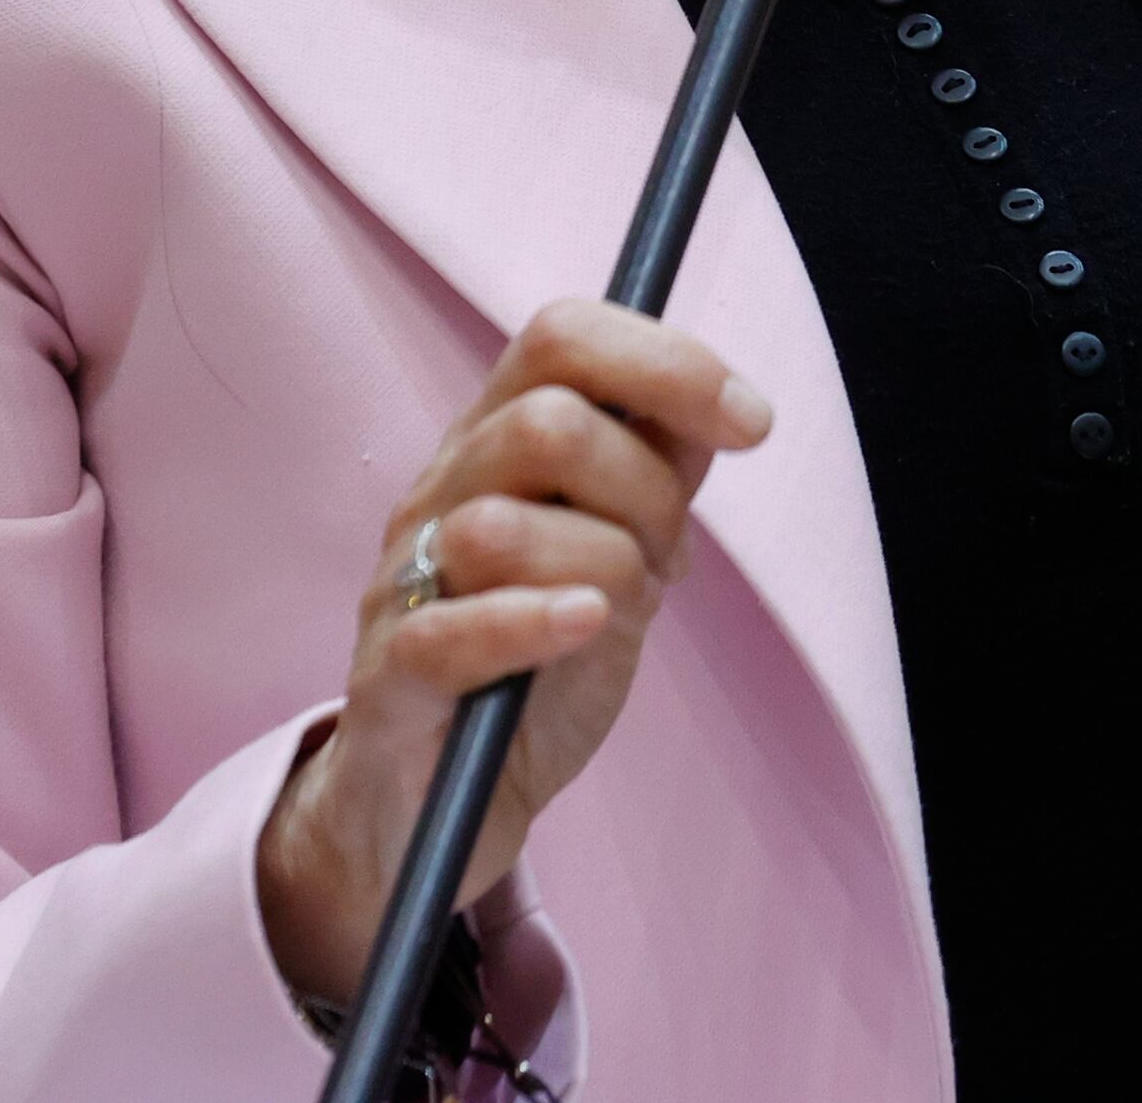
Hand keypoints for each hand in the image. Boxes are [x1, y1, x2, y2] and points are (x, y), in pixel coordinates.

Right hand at [255, 299, 773, 998]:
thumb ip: (658, 478)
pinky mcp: (389, 679)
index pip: (559, 338)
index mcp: (495, 441)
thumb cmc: (539, 664)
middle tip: (666, 558)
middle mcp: (440, 492)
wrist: (446, 803)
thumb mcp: (621, 558)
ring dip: (599, 564)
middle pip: (543, 423)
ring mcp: (405, 582)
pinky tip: (585, 626)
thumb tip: (723, 411)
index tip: (753, 422)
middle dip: (644, 489)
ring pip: (497, 525)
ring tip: (617, 613)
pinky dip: (531, 622)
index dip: (665, 362)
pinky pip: (448, 632)